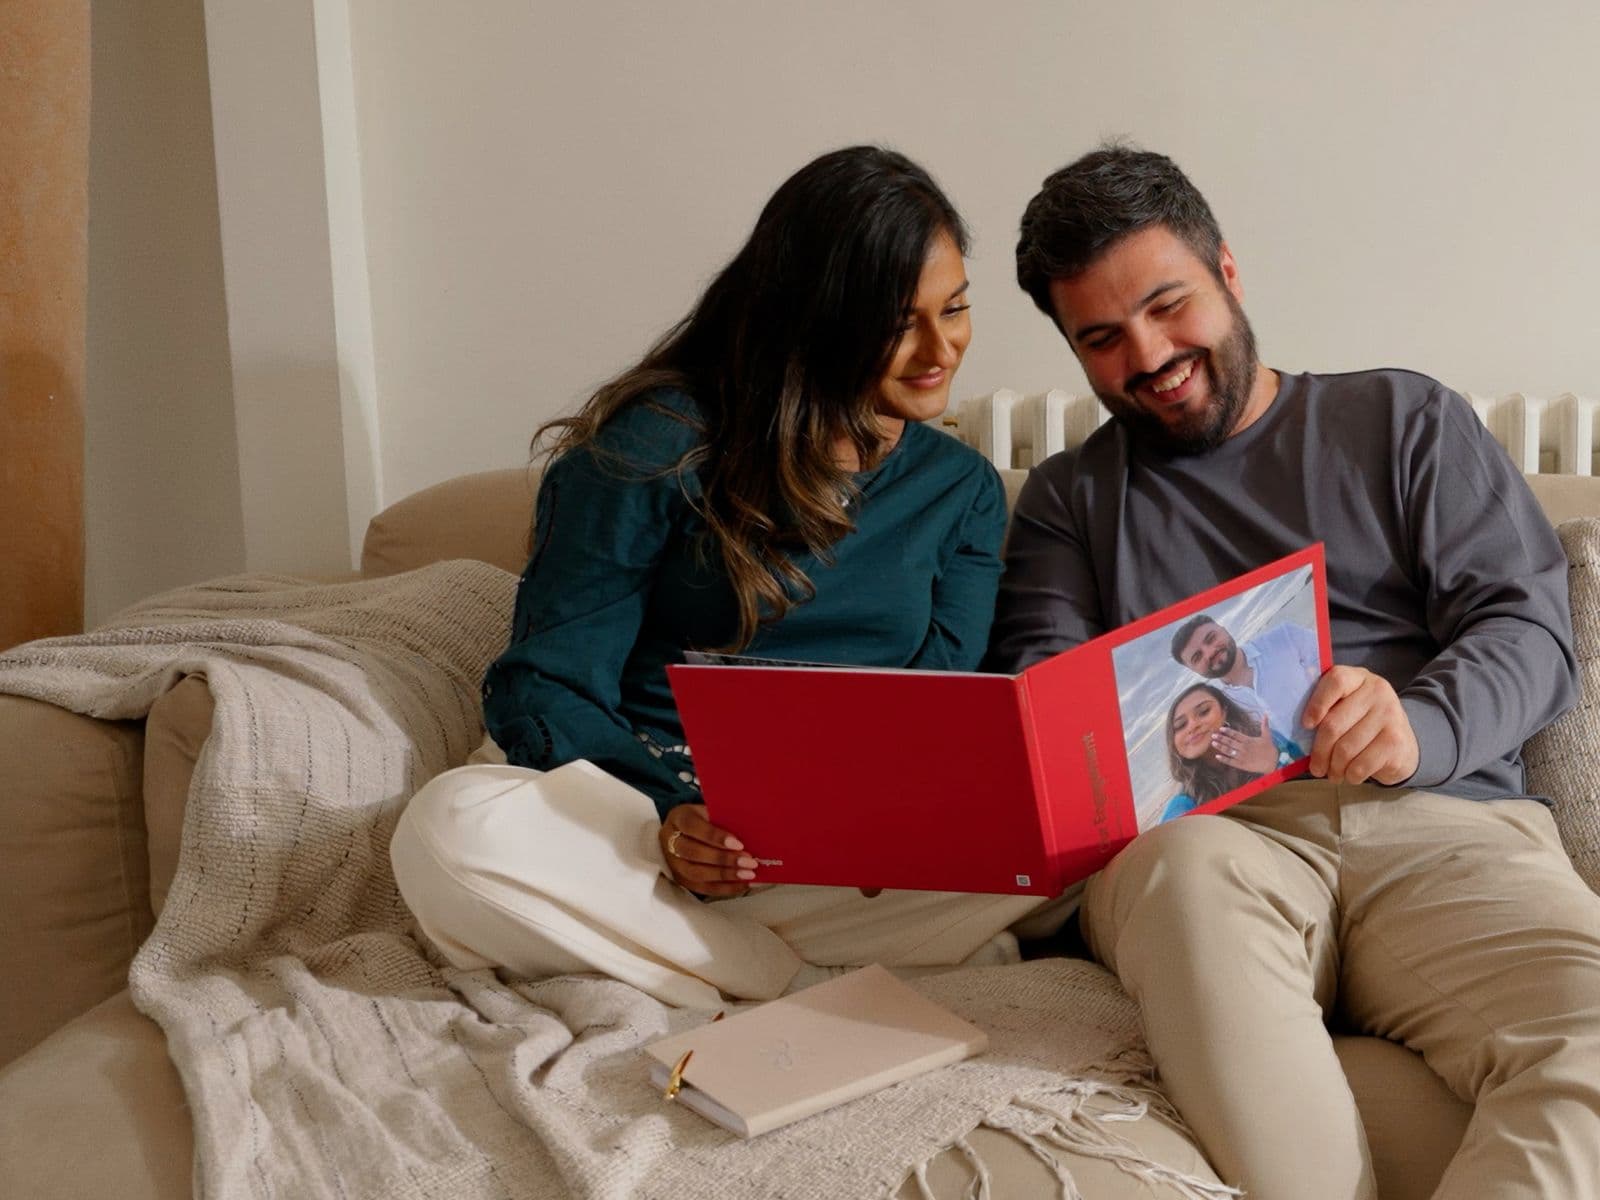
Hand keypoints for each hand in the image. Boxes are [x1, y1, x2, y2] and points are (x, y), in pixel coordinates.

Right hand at [659, 804, 759, 897]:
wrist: (684, 831)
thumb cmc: (703, 819)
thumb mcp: (710, 810)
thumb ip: (724, 819)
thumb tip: (750, 829)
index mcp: (678, 818)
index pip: (693, 826)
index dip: (715, 836)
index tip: (738, 843)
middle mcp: (670, 841)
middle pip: (693, 853)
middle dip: (723, 859)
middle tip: (749, 861)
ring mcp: (673, 863)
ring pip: (696, 873)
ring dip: (725, 875)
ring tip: (747, 874)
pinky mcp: (680, 880)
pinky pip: (701, 888)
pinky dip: (724, 888)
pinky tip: (742, 885)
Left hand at [1212, 717, 1279, 774]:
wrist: (1274, 763)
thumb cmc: (1270, 749)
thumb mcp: (1267, 736)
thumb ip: (1264, 725)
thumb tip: (1265, 714)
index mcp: (1249, 740)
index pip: (1236, 734)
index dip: (1228, 731)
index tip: (1221, 729)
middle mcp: (1244, 748)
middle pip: (1230, 742)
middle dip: (1221, 738)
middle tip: (1213, 735)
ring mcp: (1242, 756)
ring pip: (1229, 751)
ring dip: (1220, 747)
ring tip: (1213, 743)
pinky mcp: (1242, 765)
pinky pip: (1231, 761)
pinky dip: (1224, 759)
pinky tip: (1217, 756)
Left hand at [1300, 665, 1418, 785]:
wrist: (1402, 745)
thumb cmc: (1361, 725)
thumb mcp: (1346, 707)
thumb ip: (1326, 709)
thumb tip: (1295, 733)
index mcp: (1358, 677)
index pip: (1335, 681)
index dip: (1316, 704)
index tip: (1306, 725)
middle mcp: (1377, 691)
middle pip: (1333, 724)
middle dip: (1320, 752)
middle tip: (1316, 768)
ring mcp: (1390, 715)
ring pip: (1345, 749)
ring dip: (1334, 768)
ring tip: (1332, 774)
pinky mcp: (1396, 741)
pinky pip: (1361, 764)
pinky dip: (1351, 776)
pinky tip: (1350, 776)